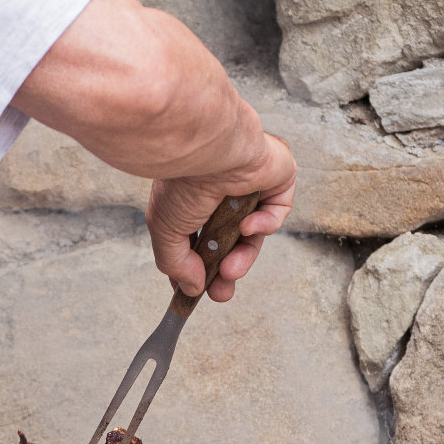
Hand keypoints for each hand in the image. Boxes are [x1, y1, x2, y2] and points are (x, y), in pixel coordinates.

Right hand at [146, 132, 296, 301]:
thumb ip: (175, 263)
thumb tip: (191, 288)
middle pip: (230, 242)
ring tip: (232, 269)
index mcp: (191, 200)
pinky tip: (248, 223)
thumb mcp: (166, 230)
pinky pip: (276, 210)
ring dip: (244, 254)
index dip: (199, 269)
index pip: (199, 241)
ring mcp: (250, 185)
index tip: (195, 294)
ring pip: (254, 232)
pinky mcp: (277, 177)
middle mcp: (220, 192)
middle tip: (222, 294)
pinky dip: (265, 223)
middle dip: (226, 271)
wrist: (209, 148)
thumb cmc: (183, 181)